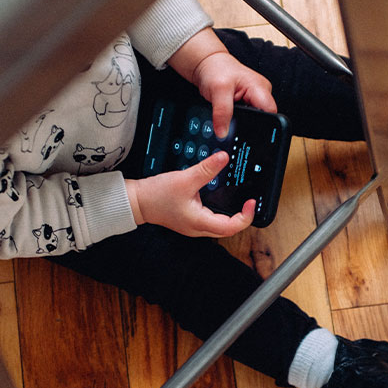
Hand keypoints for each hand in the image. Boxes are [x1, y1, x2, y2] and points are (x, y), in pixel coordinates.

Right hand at [126, 151, 254, 236]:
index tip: (251, 202)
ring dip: (232, 215)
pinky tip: (223, 198)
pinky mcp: (191, 219)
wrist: (137, 201)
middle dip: (242, 216)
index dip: (245, 216)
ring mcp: (194, 226)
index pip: (231, 227)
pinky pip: (212, 219)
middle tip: (249, 201)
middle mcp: (198, 228)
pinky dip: (221, 211)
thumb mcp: (184, 179)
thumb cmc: (156, 195)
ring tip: (241, 200)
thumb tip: (223, 158)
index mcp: (199, 222)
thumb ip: (206, 169)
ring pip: (221, 225)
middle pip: (229, 228)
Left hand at [192, 51, 276, 137]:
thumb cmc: (216, 70)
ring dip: (242, 122)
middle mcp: (261, 93)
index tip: (246, 129)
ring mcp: (255, 99)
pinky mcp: (247, 103)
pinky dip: (238, 119)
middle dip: (249, 125)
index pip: (271, 113)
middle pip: (263, 119)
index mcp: (261, 88)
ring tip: (230, 113)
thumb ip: (222, 113)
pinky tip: (230, 115)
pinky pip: (247, 117)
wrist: (208, 65)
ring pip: (254, 120)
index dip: (261, 125)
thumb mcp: (218, 90)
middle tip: (234, 120)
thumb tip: (223, 133)